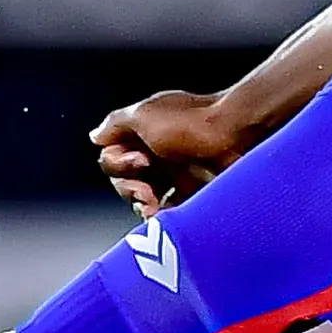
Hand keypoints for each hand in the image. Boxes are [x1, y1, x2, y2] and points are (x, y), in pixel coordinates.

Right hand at [92, 90, 244, 213]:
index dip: (118, 164)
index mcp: (143, 133)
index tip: (140, 161)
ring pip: (143, 199)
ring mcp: (175, 175)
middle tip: (146, 189)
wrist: (236, 135)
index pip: (111, 158)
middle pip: (124, 181)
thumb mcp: (144, 114)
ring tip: (152, 208)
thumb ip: (115, 124)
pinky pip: (168, 211)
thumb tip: (95, 136)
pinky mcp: (192, 194)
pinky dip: (161, 217)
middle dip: (128, 188)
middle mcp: (156, 153)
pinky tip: (163, 218)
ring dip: (141, 205)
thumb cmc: (192, 122)